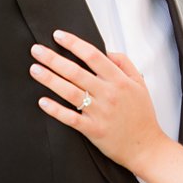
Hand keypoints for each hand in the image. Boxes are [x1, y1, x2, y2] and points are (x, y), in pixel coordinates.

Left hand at [31, 30, 168, 171]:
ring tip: (35, 69)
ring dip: (50, 79)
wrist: (147, 147)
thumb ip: (125, 64)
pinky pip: (70, 118)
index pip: (93, 55)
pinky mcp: (93, 130)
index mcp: (119, 81)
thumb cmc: (142, 116)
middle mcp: (108, 94)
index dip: (73, 43)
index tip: (58, 36)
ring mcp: (100, 112)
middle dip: (53, 58)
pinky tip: (42, 101)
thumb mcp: (140, 84)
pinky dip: (55, 110)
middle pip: (76, 71)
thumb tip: (108, 51)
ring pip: (70, 92)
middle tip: (37, 50)